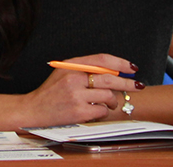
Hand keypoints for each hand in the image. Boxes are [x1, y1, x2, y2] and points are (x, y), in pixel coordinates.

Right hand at [20, 54, 140, 127]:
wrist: (34, 109)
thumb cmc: (51, 92)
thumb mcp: (64, 73)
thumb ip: (86, 69)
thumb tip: (115, 71)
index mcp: (71, 66)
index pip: (101, 60)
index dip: (120, 62)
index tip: (132, 67)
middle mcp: (73, 78)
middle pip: (110, 78)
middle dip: (128, 83)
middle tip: (138, 86)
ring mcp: (76, 95)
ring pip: (108, 95)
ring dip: (112, 101)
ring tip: (108, 103)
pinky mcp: (78, 111)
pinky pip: (102, 110)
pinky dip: (103, 111)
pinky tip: (96, 111)